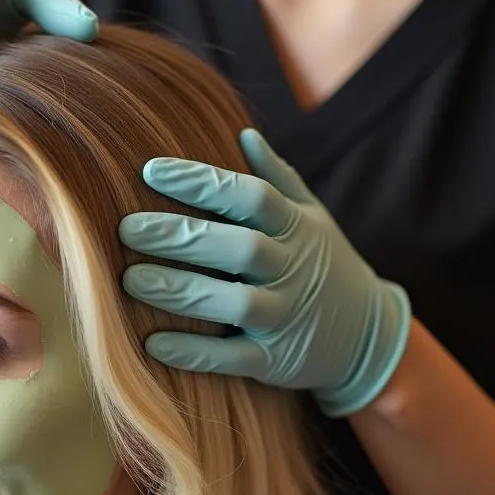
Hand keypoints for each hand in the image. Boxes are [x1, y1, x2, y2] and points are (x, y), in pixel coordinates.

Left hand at [119, 129, 410, 417]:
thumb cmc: (323, 266)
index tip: (150, 171)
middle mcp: (292, 270)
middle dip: (182, 237)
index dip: (202, 182)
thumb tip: (245, 133)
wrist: (368, 338)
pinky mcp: (273, 361)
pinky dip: (194, 352)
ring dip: (182, 292)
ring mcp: (284, 317)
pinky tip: (153, 343)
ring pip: (234, 303)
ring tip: (130, 280)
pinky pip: (232, 357)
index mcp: (296, 228)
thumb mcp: (313, 218)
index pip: (250, 196)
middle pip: (239, 247)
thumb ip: (279, 179)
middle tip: (126, 229)